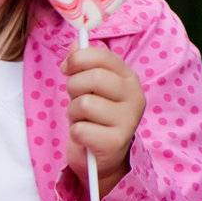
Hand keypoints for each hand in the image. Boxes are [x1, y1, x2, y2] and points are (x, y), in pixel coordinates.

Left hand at [64, 44, 144, 197]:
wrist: (103, 157)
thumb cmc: (95, 117)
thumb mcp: (89, 87)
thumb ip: (83, 64)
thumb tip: (75, 43)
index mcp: (128, 78)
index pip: (101, 55)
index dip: (77, 59)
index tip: (67, 68)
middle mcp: (134, 97)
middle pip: (91, 77)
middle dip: (73, 88)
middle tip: (76, 99)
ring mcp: (127, 121)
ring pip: (84, 104)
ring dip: (74, 113)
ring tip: (83, 120)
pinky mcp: (115, 143)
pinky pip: (80, 129)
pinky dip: (76, 133)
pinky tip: (86, 137)